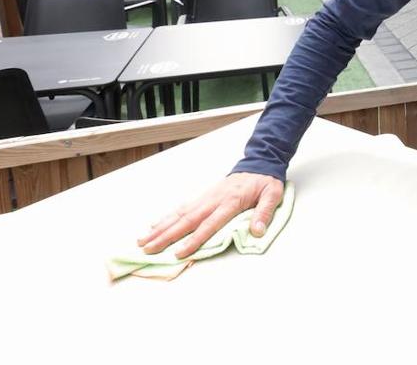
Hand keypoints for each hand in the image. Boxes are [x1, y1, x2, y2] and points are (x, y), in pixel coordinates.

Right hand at [137, 172, 283, 258]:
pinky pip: (182, 207)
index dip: (193, 240)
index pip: (209, 225)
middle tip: (147, 249)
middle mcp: (213, 200)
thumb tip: (257, 231)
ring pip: (179, 214)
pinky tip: (155, 225)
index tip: (178, 253)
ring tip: (143, 240)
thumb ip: (264, 213)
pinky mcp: (204, 196)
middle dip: (166, 236)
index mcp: (230, 202)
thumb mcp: (273, 195)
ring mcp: (206, 197)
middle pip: (186, 220)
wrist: (259, 162)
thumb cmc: (265, 182)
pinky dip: (167, 217)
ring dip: (161, 227)